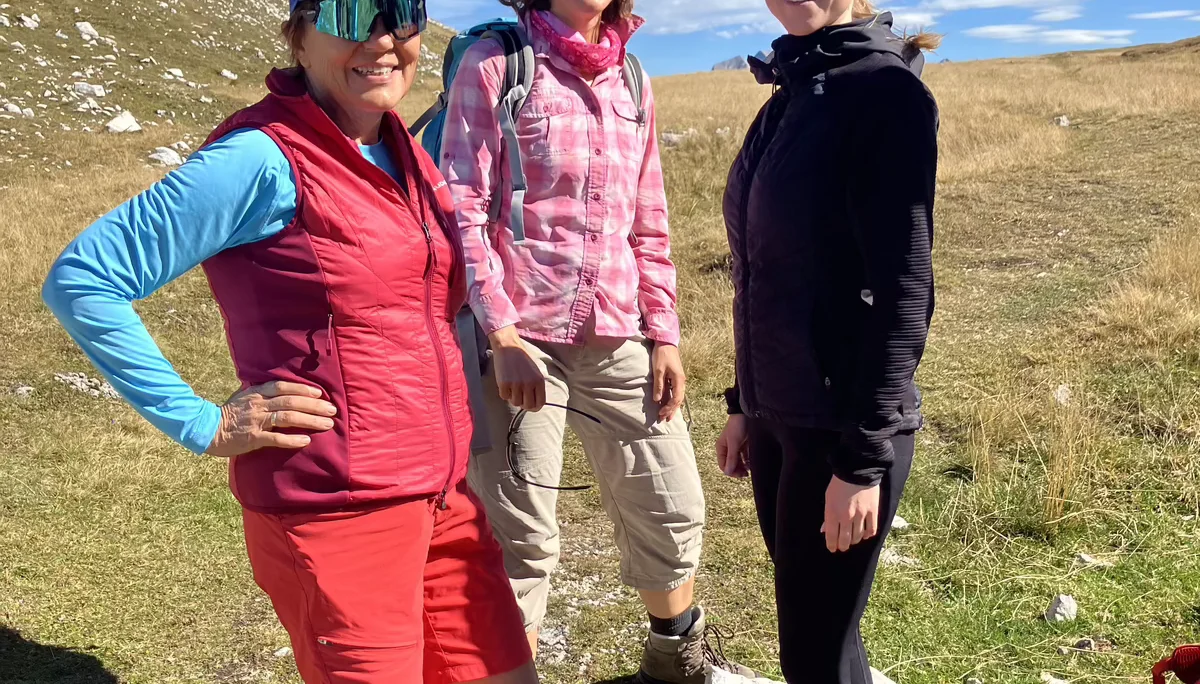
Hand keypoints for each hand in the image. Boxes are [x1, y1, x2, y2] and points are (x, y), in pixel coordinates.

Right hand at [206, 381, 336, 457]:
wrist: (206, 429)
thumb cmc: (228, 413)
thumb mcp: (243, 396)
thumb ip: (261, 393)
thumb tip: (281, 389)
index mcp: (256, 393)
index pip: (283, 387)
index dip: (303, 389)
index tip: (320, 394)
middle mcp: (258, 405)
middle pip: (291, 402)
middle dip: (314, 406)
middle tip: (332, 410)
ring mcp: (256, 421)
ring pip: (287, 418)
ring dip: (309, 421)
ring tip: (326, 424)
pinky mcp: (253, 438)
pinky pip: (276, 438)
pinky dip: (292, 439)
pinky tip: (306, 441)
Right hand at [488, 325, 545, 410]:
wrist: (508, 347)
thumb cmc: (522, 359)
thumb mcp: (535, 372)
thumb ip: (536, 386)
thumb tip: (534, 404)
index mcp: (539, 381)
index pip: (540, 403)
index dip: (535, 406)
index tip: (530, 405)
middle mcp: (529, 384)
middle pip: (528, 406)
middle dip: (524, 404)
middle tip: (519, 397)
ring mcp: (516, 384)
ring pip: (515, 403)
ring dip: (513, 397)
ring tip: (512, 386)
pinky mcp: (504, 384)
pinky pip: (504, 397)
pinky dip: (504, 393)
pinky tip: (505, 383)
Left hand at [652, 343, 685, 422]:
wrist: (666, 342)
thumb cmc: (662, 355)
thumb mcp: (658, 370)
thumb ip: (658, 385)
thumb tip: (658, 400)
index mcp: (679, 380)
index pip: (676, 398)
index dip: (669, 407)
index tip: (661, 413)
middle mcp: (681, 381)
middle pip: (678, 400)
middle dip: (672, 410)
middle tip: (664, 419)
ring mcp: (679, 379)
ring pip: (677, 396)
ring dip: (672, 406)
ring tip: (667, 416)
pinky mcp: (675, 377)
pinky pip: (675, 392)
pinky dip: (671, 399)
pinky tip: (667, 404)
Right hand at [716, 414, 749, 477]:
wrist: (747, 413)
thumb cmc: (737, 425)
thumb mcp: (734, 443)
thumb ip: (731, 457)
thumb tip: (728, 472)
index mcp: (721, 448)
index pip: (723, 465)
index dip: (731, 471)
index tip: (740, 474)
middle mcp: (728, 449)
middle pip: (731, 465)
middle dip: (737, 470)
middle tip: (746, 474)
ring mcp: (736, 447)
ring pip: (739, 462)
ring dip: (743, 466)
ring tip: (749, 468)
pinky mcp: (744, 445)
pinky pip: (745, 457)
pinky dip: (748, 461)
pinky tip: (752, 463)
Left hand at [821, 476, 880, 552]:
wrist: (857, 470)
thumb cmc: (839, 484)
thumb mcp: (828, 499)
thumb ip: (827, 516)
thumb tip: (824, 530)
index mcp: (832, 513)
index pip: (831, 536)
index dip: (831, 545)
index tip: (832, 548)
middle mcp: (846, 517)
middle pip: (845, 540)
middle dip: (843, 546)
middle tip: (842, 547)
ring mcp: (860, 515)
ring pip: (858, 537)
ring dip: (854, 541)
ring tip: (853, 540)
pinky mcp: (873, 512)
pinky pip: (872, 529)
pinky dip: (868, 535)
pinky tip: (866, 535)